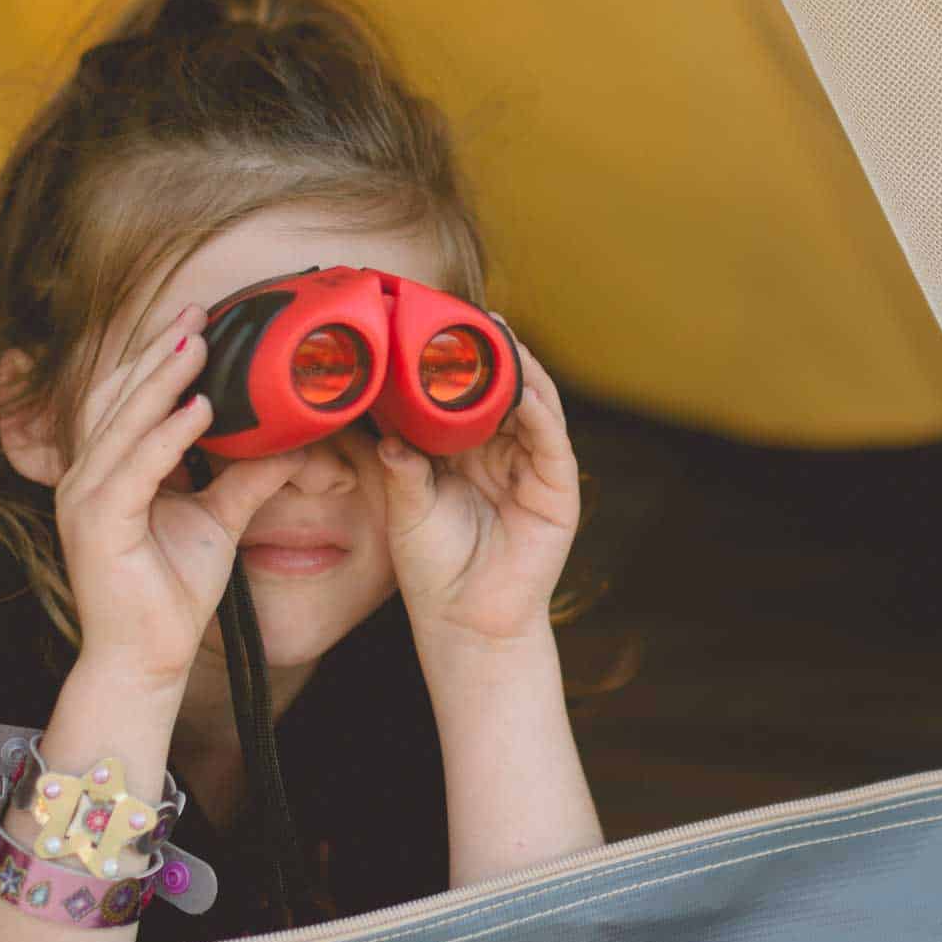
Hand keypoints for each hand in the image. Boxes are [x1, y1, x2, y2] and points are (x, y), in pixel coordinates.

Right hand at [50, 301, 296, 687]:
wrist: (145, 659)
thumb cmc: (171, 592)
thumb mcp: (218, 520)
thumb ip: (246, 477)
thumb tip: (293, 443)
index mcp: (106, 471)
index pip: (126, 398)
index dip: (158, 357)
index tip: (199, 319)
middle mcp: (85, 477)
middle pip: (119, 396)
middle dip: (160, 351)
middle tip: (199, 310)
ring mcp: (84, 498)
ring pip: (124, 422)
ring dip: (163, 378)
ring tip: (200, 342)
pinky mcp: (97, 524)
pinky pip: (136, 467)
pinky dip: (168, 434)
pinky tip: (200, 408)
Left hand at [377, 344, 580, 653]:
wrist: (465, 624)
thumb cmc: (433, 569)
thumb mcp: (406, 509)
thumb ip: (402, 468)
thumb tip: (384, 433)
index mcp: (463, 453)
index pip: (463, 396)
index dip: (452, 363)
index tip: (432, 327)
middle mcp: (500, 452)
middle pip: (502, 390)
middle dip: (492, 353)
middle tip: (473, 317)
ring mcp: (531, 468)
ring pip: (532, 405)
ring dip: (521, 370)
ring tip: (503, 337)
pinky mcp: (556, 489)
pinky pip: (551, 442)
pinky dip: (541, 413)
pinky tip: (527, 390)